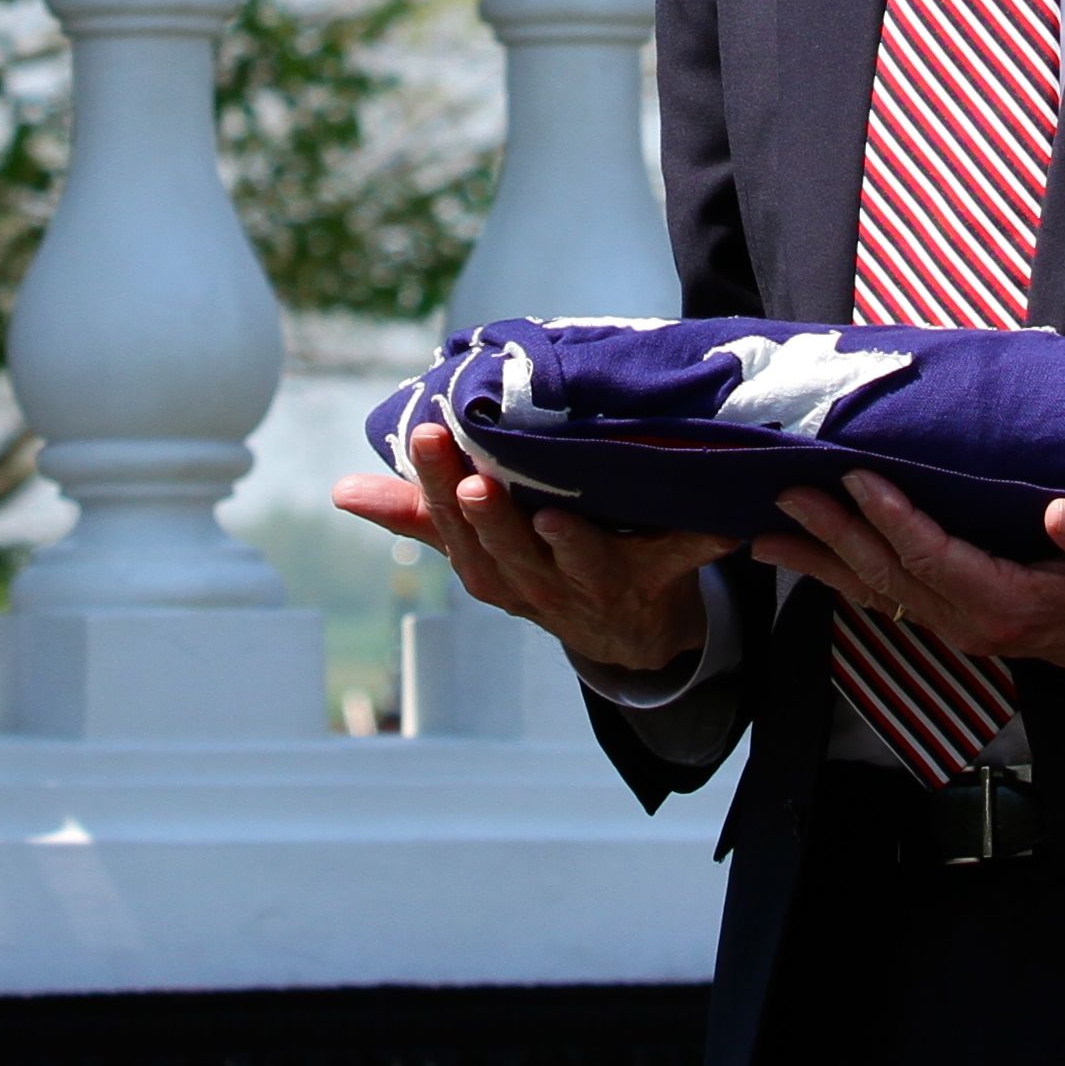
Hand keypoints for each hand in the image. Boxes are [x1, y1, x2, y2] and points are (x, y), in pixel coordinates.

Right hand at [335, 421, 730, 676]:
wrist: (627, 630)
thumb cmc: (541, 565)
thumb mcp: (479, 545)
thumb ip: (416, 515)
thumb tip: (342, 489)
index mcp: (492, 570)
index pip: (452, 527)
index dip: (434, 487)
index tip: (426, 435)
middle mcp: (537, 585)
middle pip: (505, 554)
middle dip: (487, 517)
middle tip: (472, 477)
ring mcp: (595, 589)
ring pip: (574, 567)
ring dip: (564, 545)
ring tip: (551, 516)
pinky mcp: (655, 584)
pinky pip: (677, 560)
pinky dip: (700, 542)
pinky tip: (723, 523)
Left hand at [754, 474, 1064, 686]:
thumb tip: (1064, 518)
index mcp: (1011, 604)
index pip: (934, 557)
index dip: (893, 518)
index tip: (857, 477)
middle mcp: (973, 623)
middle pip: (889, 576)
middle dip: (834, 534)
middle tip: (786, 494)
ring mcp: (961, 628)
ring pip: (880, 593)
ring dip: (824, 562)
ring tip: (767, 534)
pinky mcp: (960, 622)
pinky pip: (893, 600)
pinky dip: (848, 578)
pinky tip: (815, 560)